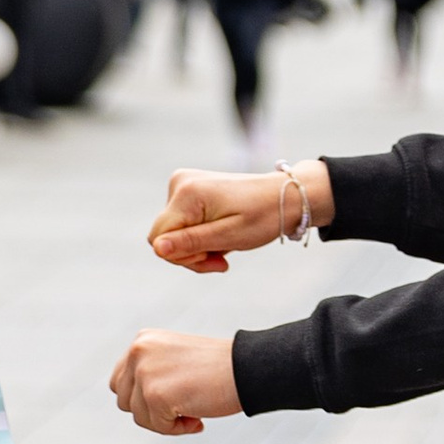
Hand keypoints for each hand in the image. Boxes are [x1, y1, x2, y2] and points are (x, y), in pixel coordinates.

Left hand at [109, 329, 240, 434]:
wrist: (249, 367)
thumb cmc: (219, 369)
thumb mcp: (175, 361)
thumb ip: (151, 373)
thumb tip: (131, 402)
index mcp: (142, 341)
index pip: (120, 382)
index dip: (142, 398)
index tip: (171, 398)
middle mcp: (138, 352)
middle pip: (124, 401)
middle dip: (150, 411)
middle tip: (182, 407)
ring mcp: (144, 372)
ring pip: (139, 416)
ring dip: (165, 421)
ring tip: (193, 409)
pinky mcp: (155, 394)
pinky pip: (157, 426)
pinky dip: (177, 428)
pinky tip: (199, 418)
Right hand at [147, 161, 330, 271]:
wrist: (285, 196)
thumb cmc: (263, 216)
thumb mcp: (228, 236)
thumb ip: (190, 242)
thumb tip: (157, 248)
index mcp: (187, 194)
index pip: (159, 239)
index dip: (181, 256)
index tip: (212, 258)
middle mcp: (179, 183)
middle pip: (164, 236)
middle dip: (190, 254)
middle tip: (221, 260)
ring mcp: (183, 184)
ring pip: (172, 233)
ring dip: (197, 247)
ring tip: (224, 247)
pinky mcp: (188, 190)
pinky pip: (180, 224)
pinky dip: (199, 236)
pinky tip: (220, 235)